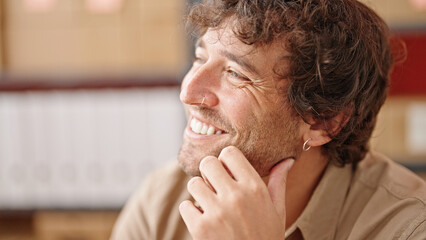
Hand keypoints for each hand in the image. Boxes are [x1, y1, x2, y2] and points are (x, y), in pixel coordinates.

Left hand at [179, 146, 294, 239]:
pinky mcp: (200, 228)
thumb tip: (287, 160)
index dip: (225, 161)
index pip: (229, 153)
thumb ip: (278, 182)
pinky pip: (185, 206)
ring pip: (193, 183)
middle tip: (215, 186)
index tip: (227, 173)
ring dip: (199, 193)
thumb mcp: (278, 210)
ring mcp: (217, 212)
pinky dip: (191, 213)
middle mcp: (235, 197)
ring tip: (210, 205)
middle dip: (208, 173)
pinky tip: (204, 220)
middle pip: (207, 163)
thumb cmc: (267, 237)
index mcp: (255, 188)